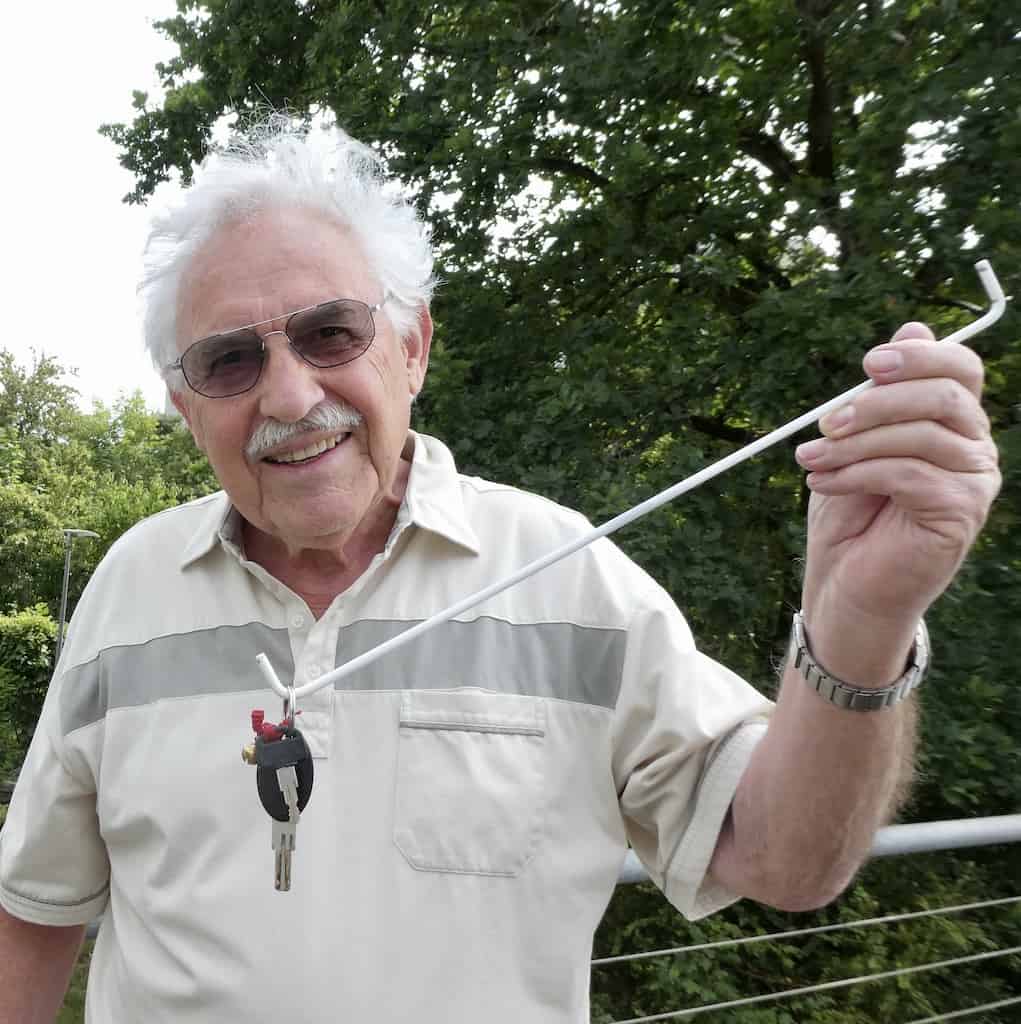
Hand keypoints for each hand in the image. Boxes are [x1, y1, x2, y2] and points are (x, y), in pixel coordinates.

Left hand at [794, 322, 1000, 641]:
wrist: (847, 588)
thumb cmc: (850, 517)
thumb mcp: (854, 445)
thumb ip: (880, 394)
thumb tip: (911, 326)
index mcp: (952, 423)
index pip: (960, 368)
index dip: (919, 355)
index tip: (869, 362)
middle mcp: (973, 447)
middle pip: (946, 394)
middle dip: (878, 400)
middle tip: (827, 421)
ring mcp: (973, 481)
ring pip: (923, 433)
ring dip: (855, 442)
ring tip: (811, 459)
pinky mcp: (960, 512)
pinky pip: (910, 472)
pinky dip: (858, 472)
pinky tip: (823, 482)